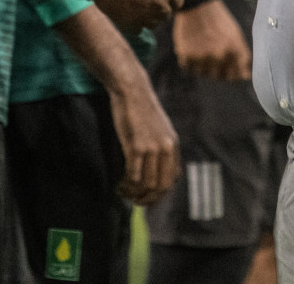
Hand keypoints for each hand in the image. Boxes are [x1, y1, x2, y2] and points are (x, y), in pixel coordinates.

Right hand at [95, 0, 183, 29]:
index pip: (178, 2)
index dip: (171, 1)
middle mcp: (160, 5)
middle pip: (166, 14)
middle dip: (158, 9)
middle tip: (145, 1)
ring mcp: (146, 17)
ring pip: (153, 24)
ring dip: (147, 17)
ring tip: (135, 7)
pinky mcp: (132, 25)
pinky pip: (138, 29)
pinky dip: (134, 23)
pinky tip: (126, 13)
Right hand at [108, 76, 180, 205]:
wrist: (132, 90)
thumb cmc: (141, 108)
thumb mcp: (160, 128)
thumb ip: (163, 147)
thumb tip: (160, 168)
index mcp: (173, 145)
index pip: (172, 179)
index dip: (159, 194)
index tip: (147, 198)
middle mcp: (166, 149)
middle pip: (161, 186)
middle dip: (148, 199)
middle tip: (135, 202)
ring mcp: (152, 148)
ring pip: (147, 184)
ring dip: (134, 194)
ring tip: (123, 193)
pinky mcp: (136, 146)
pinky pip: (134, 175)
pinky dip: (126, 185)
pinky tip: (120, 185)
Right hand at [172, 0, 251, 81]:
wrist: (197, 6)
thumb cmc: (219, 21)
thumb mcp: (236, 36)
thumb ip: (242, 57)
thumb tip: (245, 77)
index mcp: (234, 51)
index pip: (236, 76)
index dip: (233, 72)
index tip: (229, 66)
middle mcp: (218, 57)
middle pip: (219, 76)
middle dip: (217, 68)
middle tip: (212, 52)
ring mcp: (202, 58)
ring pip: (203, 73)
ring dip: (202, 65)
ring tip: (201, 49)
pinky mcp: (186, 56)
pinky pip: (189, 68)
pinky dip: (190, 61)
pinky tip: (192, 48)